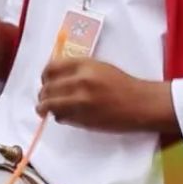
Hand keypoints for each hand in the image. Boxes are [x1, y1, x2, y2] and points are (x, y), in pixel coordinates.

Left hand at [37, 58, 174, 132]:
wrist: (139, 103)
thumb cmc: (122, 84)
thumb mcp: (99, 68)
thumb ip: (77, 70)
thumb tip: (55, 78)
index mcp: (84, 65)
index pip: (50, 68)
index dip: (44, 77)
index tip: (45, 82)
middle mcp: (79, 81)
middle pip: (47, 88)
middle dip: (43, 95)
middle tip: (44, 99)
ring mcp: (80, 101)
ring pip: (50, 105)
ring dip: (45, 108)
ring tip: (46, 110)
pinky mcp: (82, 118)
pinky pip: (61, 117)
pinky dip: (59, 117)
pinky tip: (64, 116)